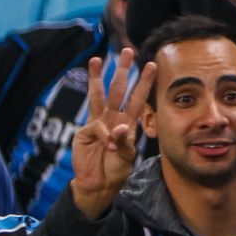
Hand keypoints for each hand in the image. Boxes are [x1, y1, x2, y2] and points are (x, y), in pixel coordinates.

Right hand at [70, 48, 154, 219]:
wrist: (98, 184)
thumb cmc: (115, 169)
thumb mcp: (126, 156)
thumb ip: (125, 141)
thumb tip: (120, 127)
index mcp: (127, 122)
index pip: (137, 98)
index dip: (144, 82)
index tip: (151, 65)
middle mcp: (112, 118)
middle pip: (117, 90)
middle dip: (122, 71)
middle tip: (127, 51)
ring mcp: (97, 123)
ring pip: (98, 96)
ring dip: (98, 78)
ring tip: (97, 59)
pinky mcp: (84, 132)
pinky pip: (97, 128)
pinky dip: (105, 135)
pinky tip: (109, 145)